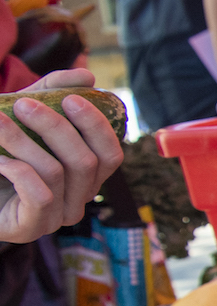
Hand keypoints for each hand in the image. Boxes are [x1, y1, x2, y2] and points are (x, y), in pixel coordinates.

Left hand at [0, 79, 124, 244]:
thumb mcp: (25, 116)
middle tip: (24, 105)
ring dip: (24, 142)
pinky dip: (17, 169)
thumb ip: (53, 93)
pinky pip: (41, 195)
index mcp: (86, 177)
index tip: (71, 98)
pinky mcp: (32, 228)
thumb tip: (88, 77)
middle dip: (56, 128)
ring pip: (58, 173)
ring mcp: (56, 218)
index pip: (111, 155)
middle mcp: (78, 200)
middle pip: (87, 162)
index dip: (97, 126)